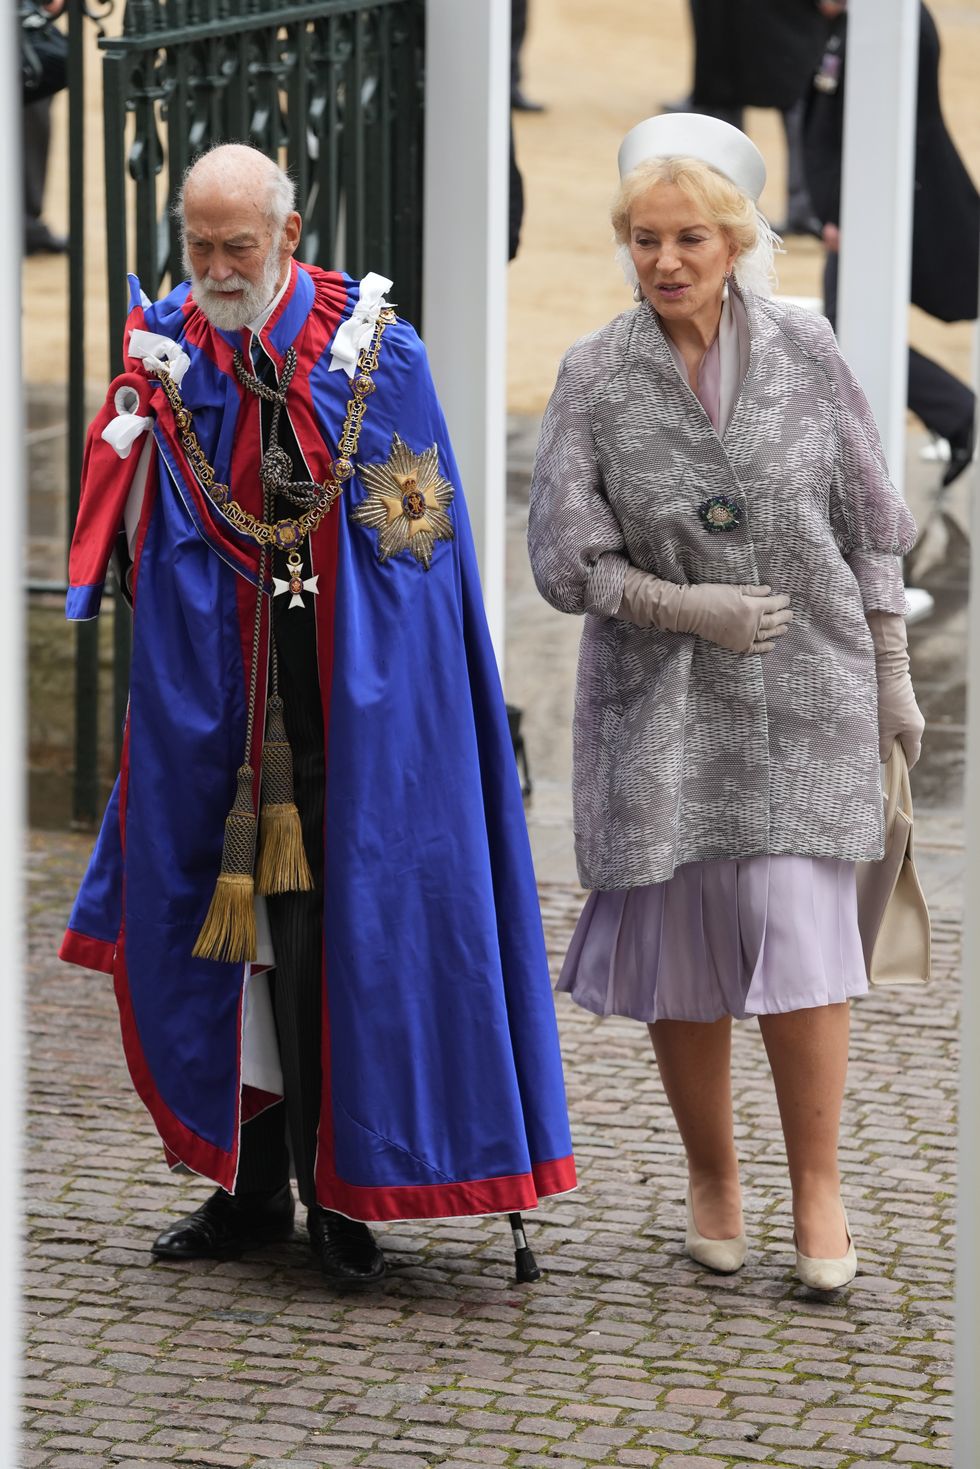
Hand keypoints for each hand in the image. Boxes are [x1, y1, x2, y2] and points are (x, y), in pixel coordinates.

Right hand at [618, 568, 792, 654]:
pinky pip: (754, 648)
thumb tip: (769, 590)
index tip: (787, 599)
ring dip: (777, 631)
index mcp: (753, 607)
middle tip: (790, 614)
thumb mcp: (734, 588)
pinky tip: (771, 645)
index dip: (782, 601)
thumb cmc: (711, 595)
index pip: (774, 604)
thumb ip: (754, 591)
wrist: (691, 612)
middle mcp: (753, 623)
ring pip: (767, 634)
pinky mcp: (736, 645)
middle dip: (784, 616)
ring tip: (785, 628)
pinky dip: (764, 648)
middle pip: (773, 620)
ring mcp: (745, 636)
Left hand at [866, 611, 923, 767]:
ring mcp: (904, 713)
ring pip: (892, 733)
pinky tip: (864, 727)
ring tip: (864, 742)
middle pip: (901, 745)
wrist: (885, 669)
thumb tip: (882, 760)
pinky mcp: (895, 704)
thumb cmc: (885, 700)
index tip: (891, 775)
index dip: (902, 767)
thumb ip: (882, 747)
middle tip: (871, 759)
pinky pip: (888, 722)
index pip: (912, 755)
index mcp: (914, 730)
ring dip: (879, 739)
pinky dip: (878, 727)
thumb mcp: (882, 728)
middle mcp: (913, 722)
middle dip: (887, 752)